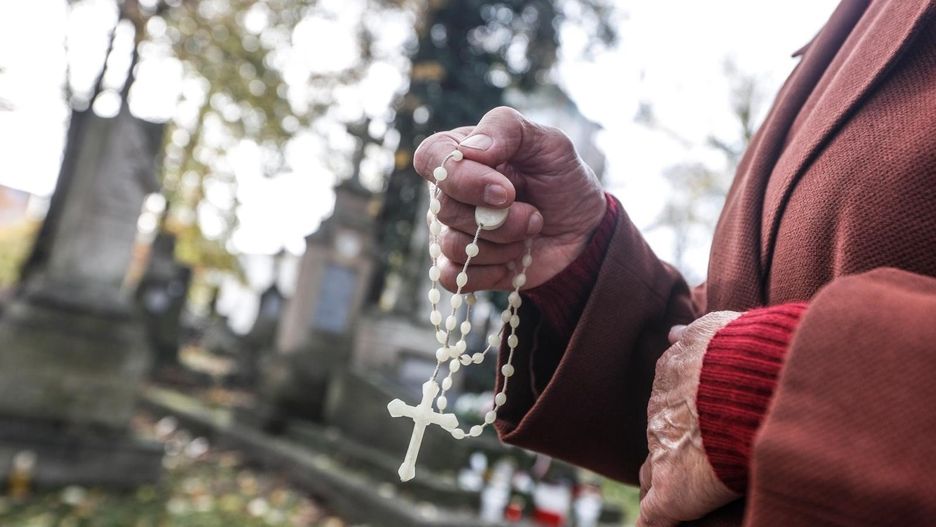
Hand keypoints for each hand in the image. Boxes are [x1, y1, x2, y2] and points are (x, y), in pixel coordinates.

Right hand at [412, 106, 606, 291]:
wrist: (583, 230)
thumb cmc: (561, 180)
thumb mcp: (549, 142)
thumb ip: (507, 128)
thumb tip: (470, 149)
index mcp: (462, 154)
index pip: (430, 158)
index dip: (461, 178)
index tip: (505, 191)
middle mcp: (451, 192)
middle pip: (444, 207)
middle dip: (497, 218)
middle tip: (534, 215)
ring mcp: (454, 230)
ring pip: (452, 244)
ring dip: (502, 243)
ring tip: (529, 231)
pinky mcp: (462, 267)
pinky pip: (452, 276)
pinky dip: (489, 272)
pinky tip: (513, 259)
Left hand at [637, 311, 741, 526]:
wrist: (746, 385)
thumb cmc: (742, 354)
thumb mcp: (715, 328)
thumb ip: (693, 332)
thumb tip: (672, 330)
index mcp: (672, 379)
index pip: (669, 403)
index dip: (679, 417)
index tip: (691, 424)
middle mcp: (661, 415)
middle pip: (657, 438)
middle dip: (668, 448)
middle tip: (681, 462)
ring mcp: (663, 453)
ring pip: (652, 474)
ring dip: (662, 483)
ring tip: (672, 498)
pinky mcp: (672, 490)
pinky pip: (655, 514)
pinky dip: (658, 520)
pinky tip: (658, 525)